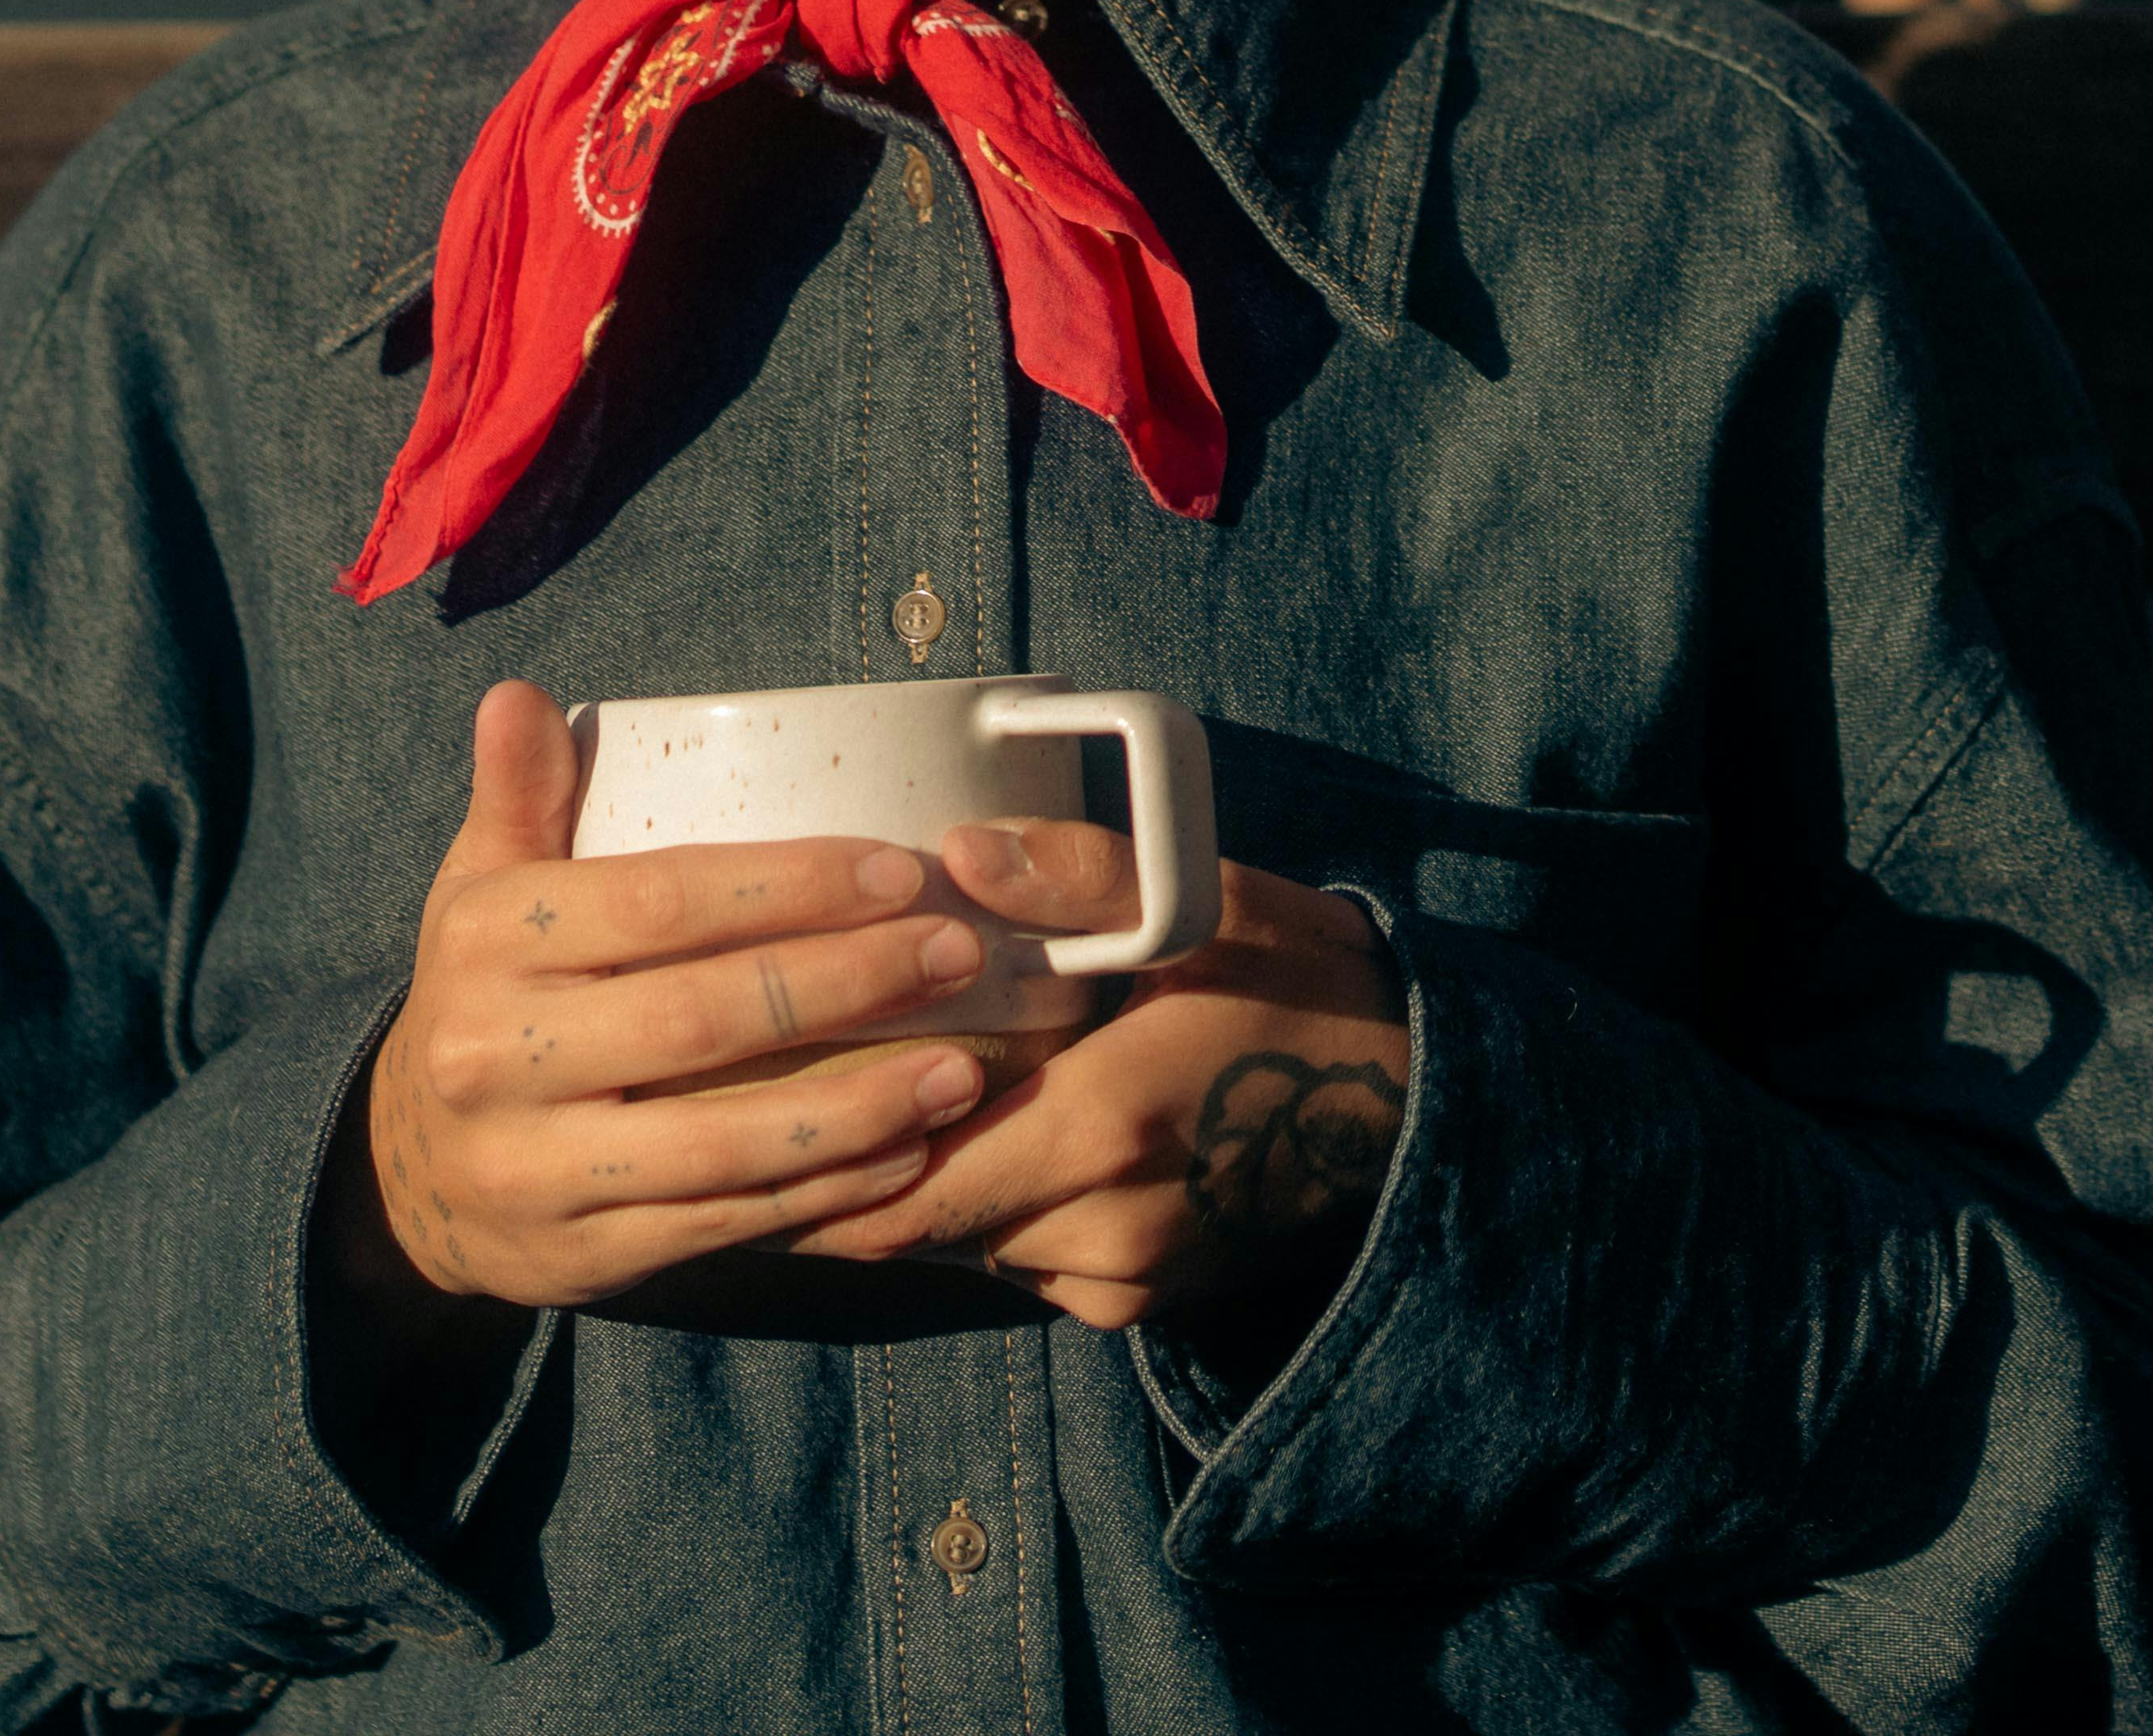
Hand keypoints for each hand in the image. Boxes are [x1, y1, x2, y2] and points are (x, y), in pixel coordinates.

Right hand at [335, 681, 1004, 1316]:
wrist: (409, 1173)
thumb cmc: (483, 997)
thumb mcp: (477, 889)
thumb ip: (517, 794)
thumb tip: (516, 692)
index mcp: (488, 942)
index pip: (657, 902)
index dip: (788, 887)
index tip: (900, 871)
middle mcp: (498, 1056)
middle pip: (701, 1018)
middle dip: (845, 983)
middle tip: (957, 951)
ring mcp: (537, 1166)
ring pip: (721, 1139)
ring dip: (859, 1106)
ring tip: (964, 1067)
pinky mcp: (579, 1253)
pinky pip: (721, 1220)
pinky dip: (823, 1189)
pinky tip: (907, 1150)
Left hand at [775, 820, 1410, 1334]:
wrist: (1415, 1106)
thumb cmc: (1301, 985)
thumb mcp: (1205, 905)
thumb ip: (1079, 877)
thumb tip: (958, 850)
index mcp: (1098, 1129)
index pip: (895, 1186)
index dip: (809, 1155)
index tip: (737, 1104)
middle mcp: (1097, 1227)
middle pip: (908, 1222)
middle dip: (839, 1167)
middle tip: (764, 1100)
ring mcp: (1118, 1276)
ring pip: (960, 1242)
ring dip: (915, 1182)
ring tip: (865, 1100)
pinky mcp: (1134, 1301)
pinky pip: (1018, 1259)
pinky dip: (983, 1207)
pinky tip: (982, 1133)